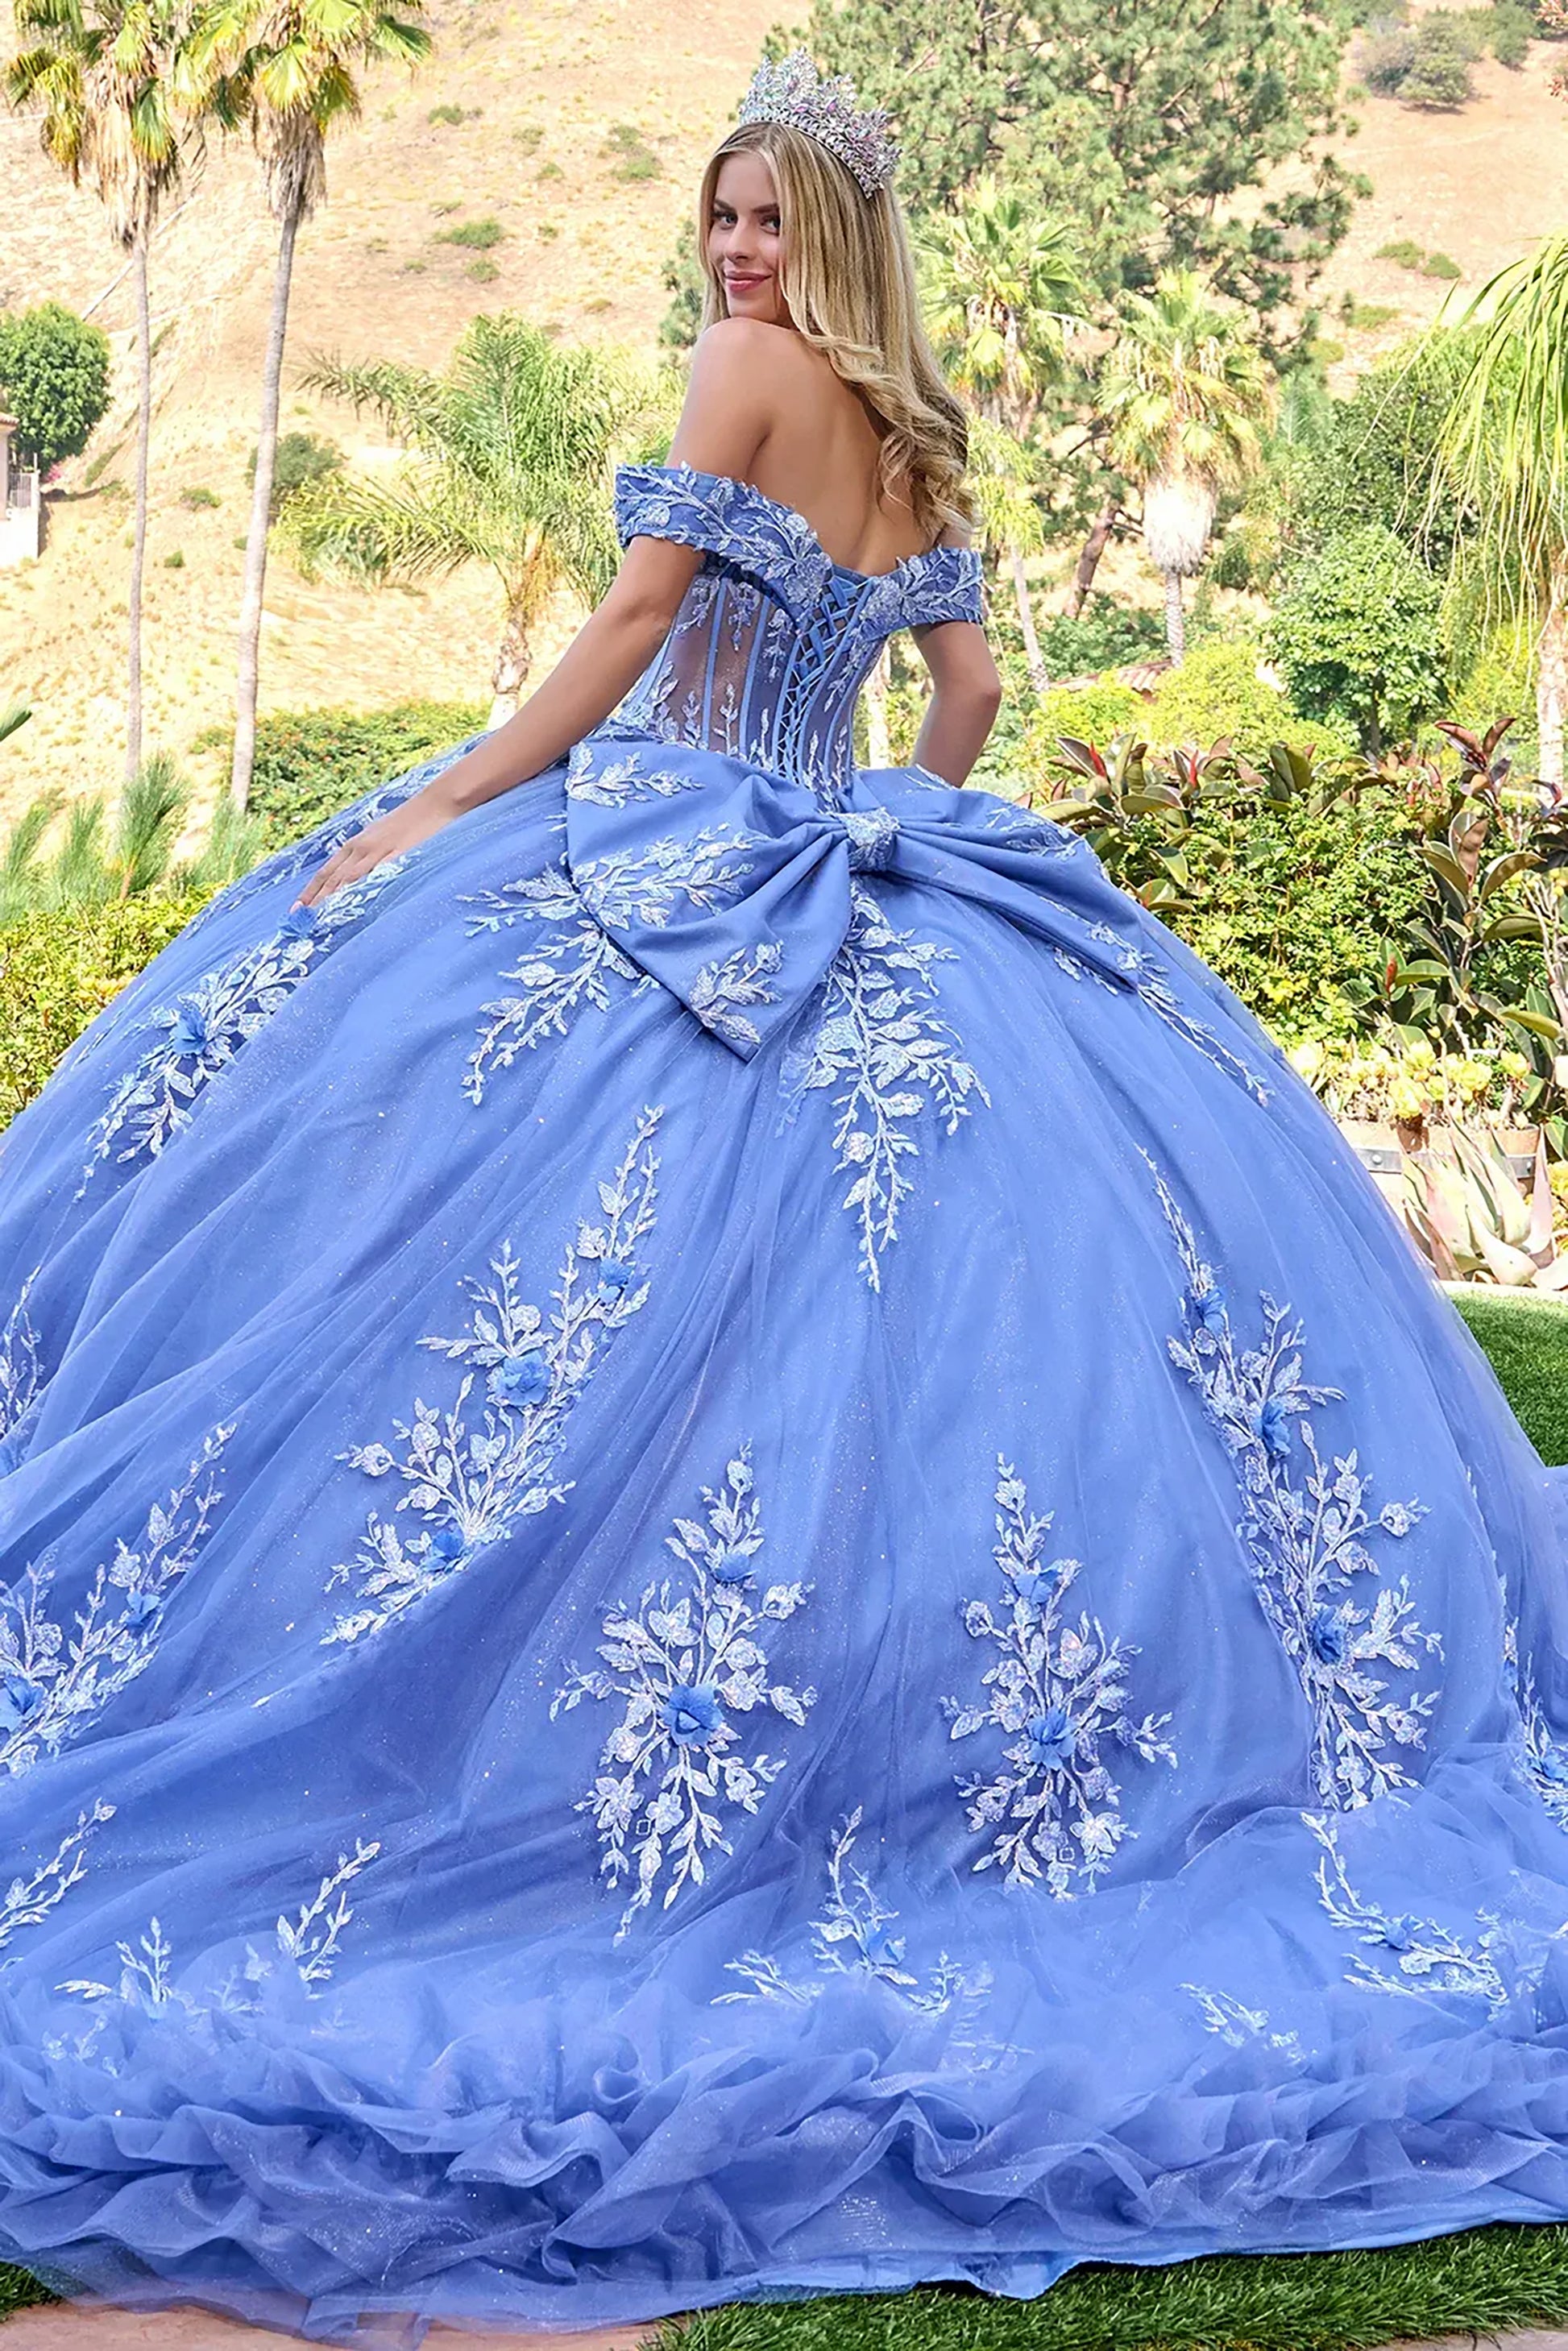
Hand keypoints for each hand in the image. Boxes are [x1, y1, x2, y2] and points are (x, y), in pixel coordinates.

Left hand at [295, 791, 455, 908]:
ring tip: (318, 917)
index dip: (311, 891)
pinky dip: (363, 889)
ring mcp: (379, 851)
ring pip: (349, 878)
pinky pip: (377, 875)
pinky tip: (354, 903)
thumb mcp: (382, 836)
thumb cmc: (411, 821)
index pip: (327, 871)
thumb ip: (368, 855)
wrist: (435, 802)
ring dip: (331, 898)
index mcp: (357, 844)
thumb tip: (355, 874)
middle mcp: (362, 848)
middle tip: (299, 919)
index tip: (298, 909)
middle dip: (315, 899)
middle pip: (333, 878)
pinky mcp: (398, 855)